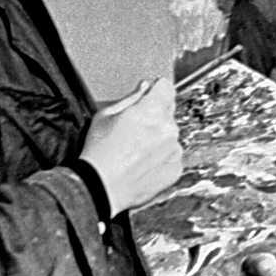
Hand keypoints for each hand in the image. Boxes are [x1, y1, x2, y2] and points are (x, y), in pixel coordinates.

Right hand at [79, 78, 182, 215]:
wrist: (101, 187)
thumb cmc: (99, 151)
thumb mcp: (106, 115)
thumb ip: (131, 97)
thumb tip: (145, 87)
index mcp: (152, 110)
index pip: (167, 87)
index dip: (157, 89)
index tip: (151, 94)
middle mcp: (169, 128)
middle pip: (168, 111)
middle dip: (155, 115)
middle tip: (135, 128)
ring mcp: (174, 150)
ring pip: (170, 135)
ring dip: (159, 137)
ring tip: (136, 150)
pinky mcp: (175, 169)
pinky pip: (172, 155)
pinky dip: (161, 157)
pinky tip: (142, 163)